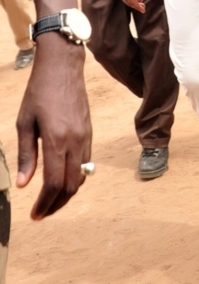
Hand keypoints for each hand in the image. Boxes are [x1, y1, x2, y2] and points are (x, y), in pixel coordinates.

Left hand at [16, 34, 91, 219]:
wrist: (63, 68)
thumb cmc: (39, 92)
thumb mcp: (24, 123)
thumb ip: (26, 155)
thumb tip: (23, 185)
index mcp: (56, 140)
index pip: (53, 184)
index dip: (44, 205)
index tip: (34, 215)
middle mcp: (75, 142)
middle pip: (70, 186)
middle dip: (56, 204)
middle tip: (42, 212)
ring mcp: (86, 137)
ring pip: (81, 177)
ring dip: (66, 193)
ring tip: (50, 199)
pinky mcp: (90, 133)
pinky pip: (86, 163)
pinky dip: (74, 177)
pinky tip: (62, 177)